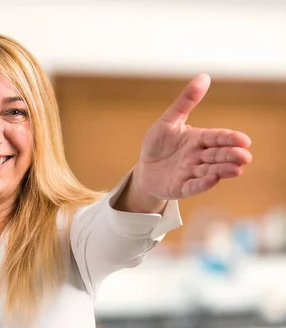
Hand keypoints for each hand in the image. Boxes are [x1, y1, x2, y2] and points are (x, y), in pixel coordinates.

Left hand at [135, 73, 252, 199]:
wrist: (144, 170)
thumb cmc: (158, 145)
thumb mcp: (169, 121)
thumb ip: (186, 102)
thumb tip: (204, 76)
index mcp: (198, 139)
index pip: (217, 137)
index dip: (229, 139)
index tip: (244, 140)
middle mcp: (198, 157)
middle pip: (217, 155)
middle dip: (231, 156)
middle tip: (245, 156)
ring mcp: (190, 173)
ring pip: (209, 171)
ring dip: (222, 170)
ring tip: (236, 170)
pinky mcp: (181, 187)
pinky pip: (192, 186)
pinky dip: (202, 184)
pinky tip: (212, 180)